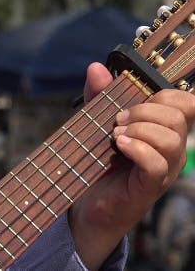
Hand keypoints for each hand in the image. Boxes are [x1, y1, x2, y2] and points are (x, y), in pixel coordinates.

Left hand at [69, 63, 194, 268]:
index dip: (166, 94)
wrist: (86, 203)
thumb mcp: (96, 121)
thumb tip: (96, 67)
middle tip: (118, 121)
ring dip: (139, 129)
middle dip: (144, 110)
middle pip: (178, 116)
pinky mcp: (149, 186)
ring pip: (171, 138)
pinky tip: (119, 146)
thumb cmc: (96, 160)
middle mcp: (170, 149)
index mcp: (163, 130)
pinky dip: (137, 148)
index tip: (137, 100)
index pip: (186, 103)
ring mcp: (163, 169)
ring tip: (116, 136)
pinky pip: (157, 162)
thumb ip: (99, 95)